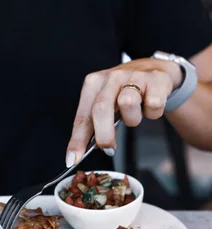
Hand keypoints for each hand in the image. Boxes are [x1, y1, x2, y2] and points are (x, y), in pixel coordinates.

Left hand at [65, 58, 182, 166]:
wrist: (155, 70)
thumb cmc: (126, 90)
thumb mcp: (108, 102)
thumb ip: (97, 123)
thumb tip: (90, 149)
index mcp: (94, 83)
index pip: (82, 116)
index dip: (77, 140)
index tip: (72, 159)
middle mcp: (112, 77)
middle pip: (101, 109)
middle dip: (104, 135)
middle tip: (108, 149)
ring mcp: (134, 76)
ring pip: (128, 104)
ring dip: (133, 119)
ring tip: (135, 114)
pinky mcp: (156, 80)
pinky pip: (153, 106)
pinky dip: (153, 113)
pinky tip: (150, 105)